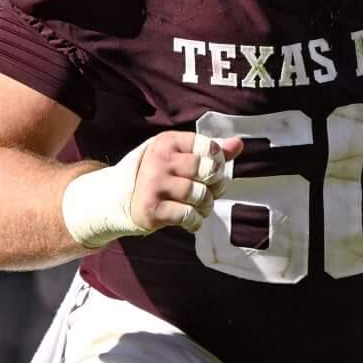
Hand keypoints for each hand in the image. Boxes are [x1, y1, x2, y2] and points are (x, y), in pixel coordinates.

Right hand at [129, 131, 243, 233]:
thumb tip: (239, 144)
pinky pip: (188, 216)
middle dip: (216, 184)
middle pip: (206, 170)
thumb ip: (211, 152)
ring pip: (199, 194)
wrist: (122, 200)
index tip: (213, 171)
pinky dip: (195, 221)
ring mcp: (154, 184)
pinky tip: (191, 220)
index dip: (218, 161)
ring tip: (201, 207)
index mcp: (168, 142)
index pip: (207, 146)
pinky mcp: (152, 209)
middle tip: (211, 191)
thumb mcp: (181, 157)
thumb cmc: (161, 176)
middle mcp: (160, 160)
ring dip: (206, 205)